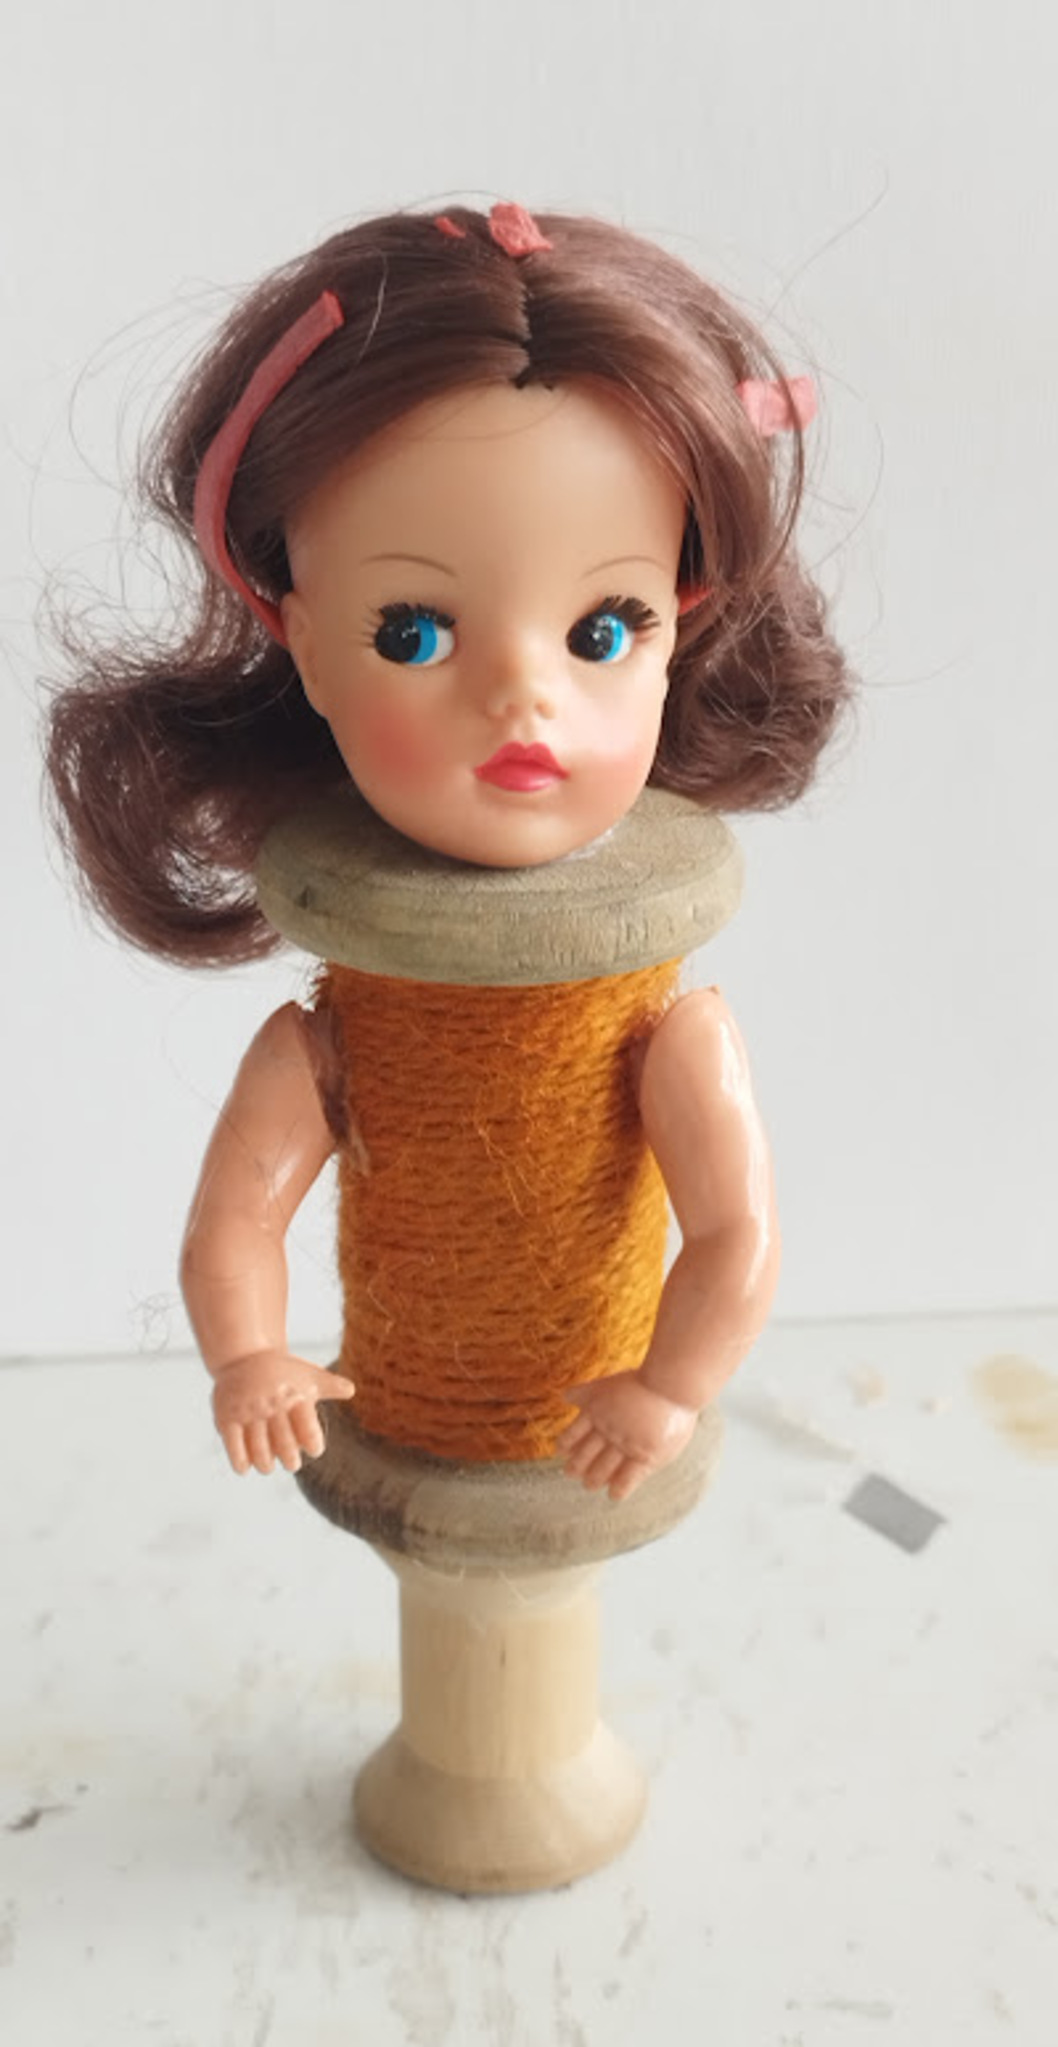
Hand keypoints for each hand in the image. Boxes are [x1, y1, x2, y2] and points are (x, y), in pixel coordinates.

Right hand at [211, 1350, 354, 1475]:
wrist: (243, 1355)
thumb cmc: (281, 1370)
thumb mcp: (307, 1373)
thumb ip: (330, 1385)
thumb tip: (352, 1390)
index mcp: (293, 1395)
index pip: (308, 1428)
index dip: (313, 1443)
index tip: (315, 1450)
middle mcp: (271, 1404)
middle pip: (284, 1443)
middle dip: (290, 1459)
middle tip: (292, 1464)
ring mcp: (248, 1412)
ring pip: (258, 1449)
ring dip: (265, 1464)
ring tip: (268, 1467)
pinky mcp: (226, 1417)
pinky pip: (233, 1446)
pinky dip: (240, 1461)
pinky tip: (245, 1468)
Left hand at [557, 1370, 698, 1500]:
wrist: (671, 1385)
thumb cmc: (643, 1382)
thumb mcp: (607, 1383)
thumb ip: (587, 1392)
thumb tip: (565, 1396)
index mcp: (596, 1412)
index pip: (573, 1434)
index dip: (567, 1445)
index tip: (563, 1452)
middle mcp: (608, 1430)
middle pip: (585, 1455)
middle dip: (576, 1466)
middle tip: (570, 1473)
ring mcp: (626, 1445)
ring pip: (602, 1469)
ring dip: (593, 1479)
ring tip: (589, 1485)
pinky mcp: (645, 1456)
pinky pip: (627, 1479)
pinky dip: (618, 1488)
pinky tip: (614, 1495)